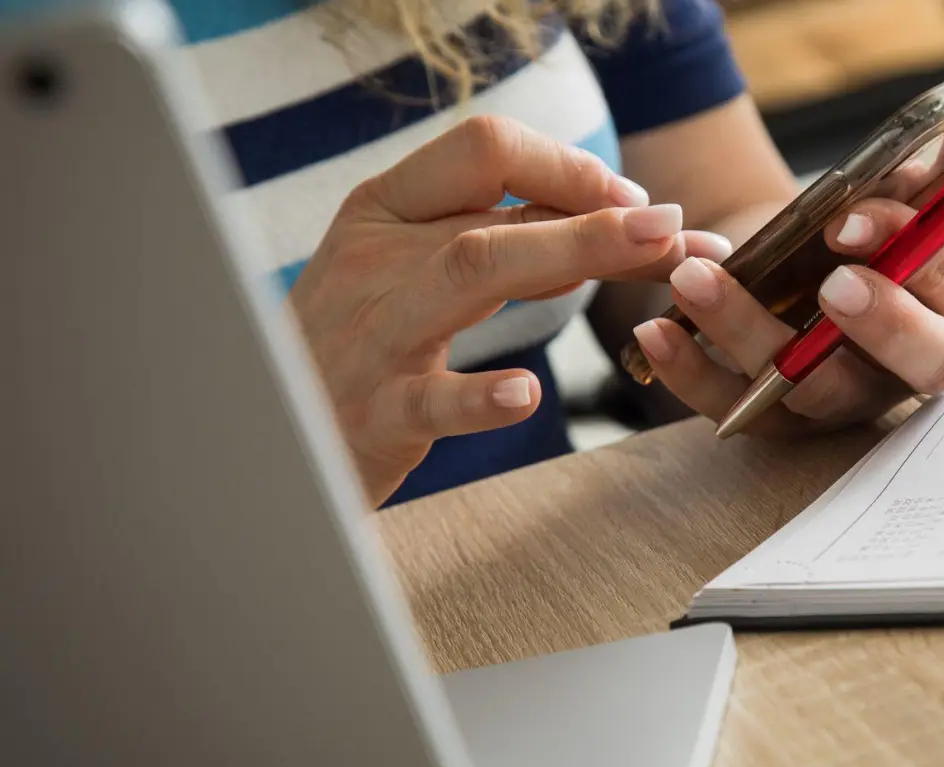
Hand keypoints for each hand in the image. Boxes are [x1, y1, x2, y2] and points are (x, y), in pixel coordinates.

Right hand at [287, 115, 729, 504]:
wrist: (266, 437)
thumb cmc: (358, 347)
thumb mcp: (415, 274)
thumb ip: (503, 245)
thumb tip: (609, 225)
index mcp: (384, 208)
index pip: (483, 149)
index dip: (568, 167)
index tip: (636, 205)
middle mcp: (373, 257)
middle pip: (491, 213)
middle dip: (592, 214)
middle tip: (673, 228)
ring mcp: (370, 335)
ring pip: (466, 274)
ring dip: (564, 257)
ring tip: (643, 257)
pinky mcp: (371, 414)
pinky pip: (427, 400)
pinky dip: (478, 396)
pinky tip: (526, 393)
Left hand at [630, 198, 943, 433]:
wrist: (795, 274)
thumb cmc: (862, 232)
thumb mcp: (899, 192)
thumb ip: (943, 158)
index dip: (921, 258)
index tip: (856, 222)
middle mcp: (912, 364)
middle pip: (923, 362)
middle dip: (882, 324)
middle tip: (831, 286)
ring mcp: (847, 399)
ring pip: (814, 388)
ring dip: (752, 335)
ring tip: (696, 280)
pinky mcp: (782, 420)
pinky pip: (737, 410)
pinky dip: (691, 374)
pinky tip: (657, 331)